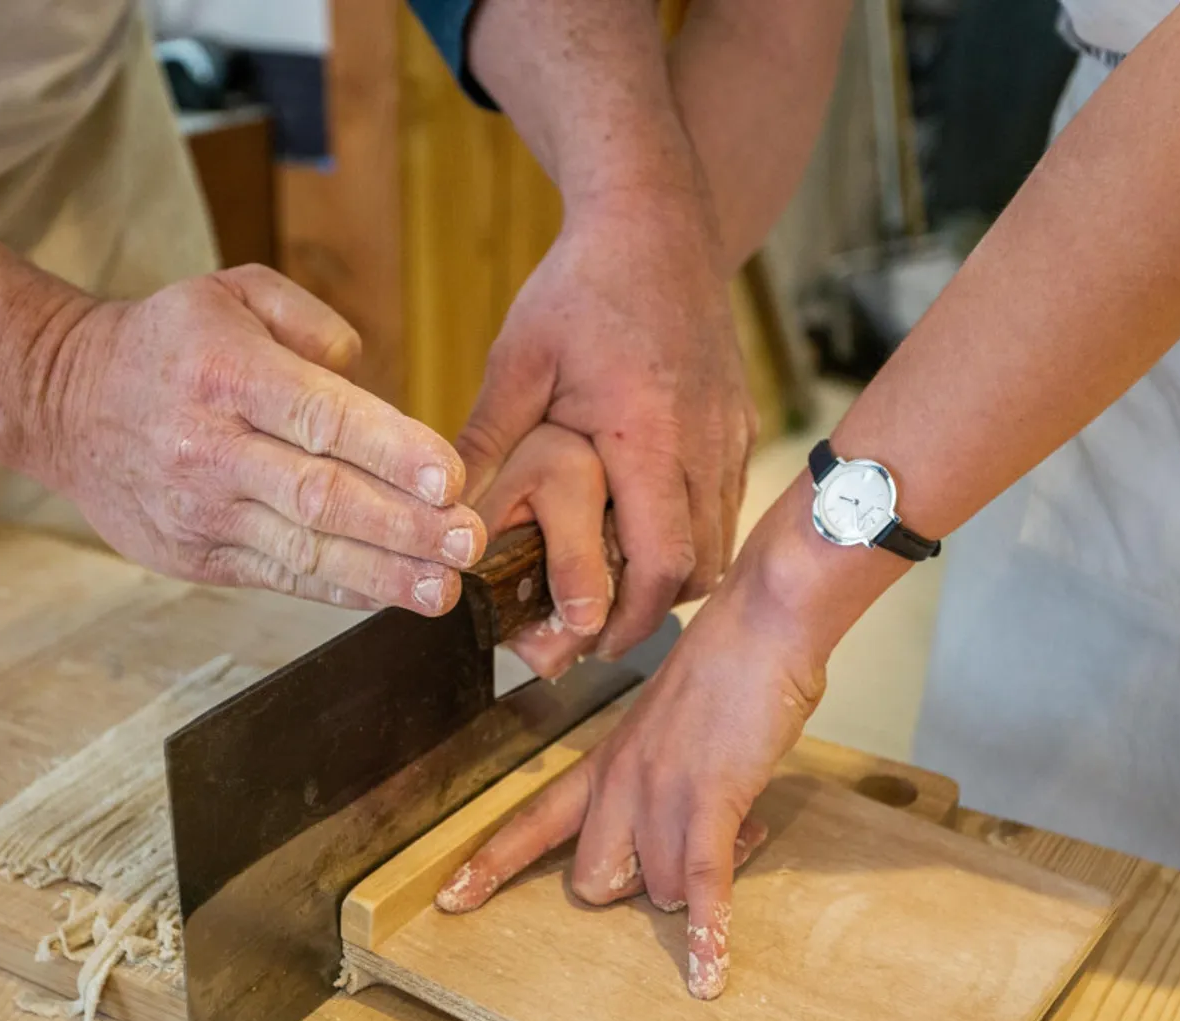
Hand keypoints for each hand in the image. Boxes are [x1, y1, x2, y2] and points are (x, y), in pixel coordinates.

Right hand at [35, 265, 484, 612]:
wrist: (64, 402)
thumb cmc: (170, 344)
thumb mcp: (233, 292)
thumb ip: (311, 322)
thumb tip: (364, 376)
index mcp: (224, 372)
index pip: (320, 417)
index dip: (391, 452)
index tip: (451, 479)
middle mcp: (209, 447)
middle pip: (321, 496)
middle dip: (404, 526)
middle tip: (469, 543)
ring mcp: (199, 510)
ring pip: (304, 550)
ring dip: (383, 574)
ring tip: (445, 587)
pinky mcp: (196, 556)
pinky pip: (280, 575)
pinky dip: (339, 588)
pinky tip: (391, 593)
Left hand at [435, 500, 859, 999]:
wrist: (761, 624)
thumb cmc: (727, 669)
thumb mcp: (670, 729)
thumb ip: (663, 782)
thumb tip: (691, 835)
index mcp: (604, 761)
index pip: (533, 821)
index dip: (492, 865)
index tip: (452, 901)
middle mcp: (618, 782)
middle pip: (594, 882)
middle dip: (641, 888)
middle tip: (691, 852)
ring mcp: (659, 793)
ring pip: (657, 889)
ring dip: (702, 884)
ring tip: (746, 829)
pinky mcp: (709, 802)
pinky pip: (700, 886)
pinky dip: (707, 934)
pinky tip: (708, 976)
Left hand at [457, 194, 756, 657]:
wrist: (656, 219)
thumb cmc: (583, 285)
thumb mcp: (518, 359)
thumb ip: (484, 439)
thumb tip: (440, 509)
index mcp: (646, 434)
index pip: (660, 561)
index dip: (630, 619)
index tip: (591, 642)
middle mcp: (702, 441)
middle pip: (700, 566)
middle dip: (652, 610)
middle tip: (598, 630)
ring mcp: (729, 432)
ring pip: (721, 540)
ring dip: (675, 574)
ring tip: (619, 587)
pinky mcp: (739, 421)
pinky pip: (727, 503)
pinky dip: (694, 533)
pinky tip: (647, 532)